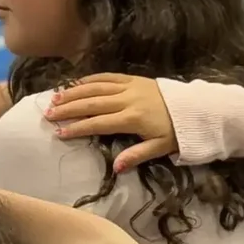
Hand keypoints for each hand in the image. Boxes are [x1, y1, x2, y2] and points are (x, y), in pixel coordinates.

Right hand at [46, 74, 175, 173]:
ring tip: (55, 98)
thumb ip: (136, 156)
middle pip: (92, 103)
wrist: (195, 108)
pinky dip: (90, 79)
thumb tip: (115, 167)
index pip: (99, 123)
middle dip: (69, 109)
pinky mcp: (133, 78)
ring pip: (96, 87)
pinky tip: (75, 83)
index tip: (60, 132)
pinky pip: (108, 76)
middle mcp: (128, 100)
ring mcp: (129, 86)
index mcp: (133, 119)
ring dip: (74, 92)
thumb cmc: (176, 132)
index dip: (78, 128)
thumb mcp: (159, 148)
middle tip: (48, 114)